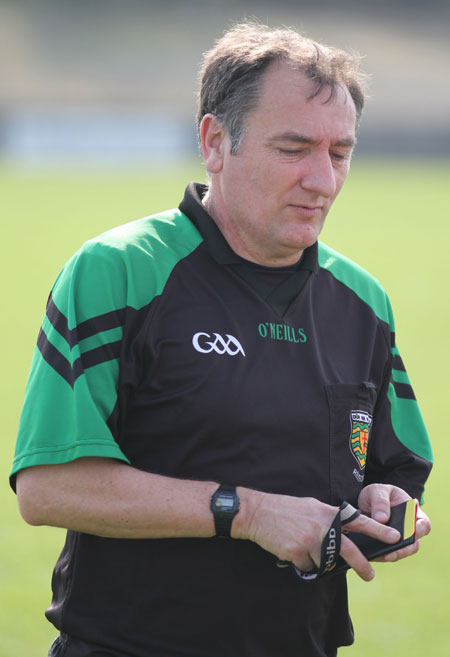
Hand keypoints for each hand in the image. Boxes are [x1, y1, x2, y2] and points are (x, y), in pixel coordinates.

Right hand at [234, 489, 400, 580]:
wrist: (257, 513)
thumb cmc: (285, 509)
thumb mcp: (311, 506)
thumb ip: (328, 518)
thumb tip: (342, 535)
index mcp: (327, 512)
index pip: (358, 521)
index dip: (378, 530)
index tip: (395, 536)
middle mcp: (322, 526)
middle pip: (349, 550)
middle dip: (362, 565)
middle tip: (370, 574)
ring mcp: (310, 540)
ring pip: (324, 561)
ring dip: (316, 559)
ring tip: (301, 544)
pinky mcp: (297, 553)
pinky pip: (307, 565)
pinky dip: (302, 561)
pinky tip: (291, 548)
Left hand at [358, 484, 430, 562]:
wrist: (364, 502)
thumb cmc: (377, 494)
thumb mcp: (378, 491)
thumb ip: (380, 502)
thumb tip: (382, 519)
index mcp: (412, 512)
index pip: (424, 524)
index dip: (420, 530)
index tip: (411, 533)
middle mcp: (408, 529)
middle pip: (414, 544)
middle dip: (404, 549)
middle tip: (393, 551)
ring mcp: (398, 539)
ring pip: (401, 552)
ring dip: (393, 555)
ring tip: (382, 555)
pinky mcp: (386, 546)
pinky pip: (386, 554)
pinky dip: (380, 555)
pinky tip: (372, 555)